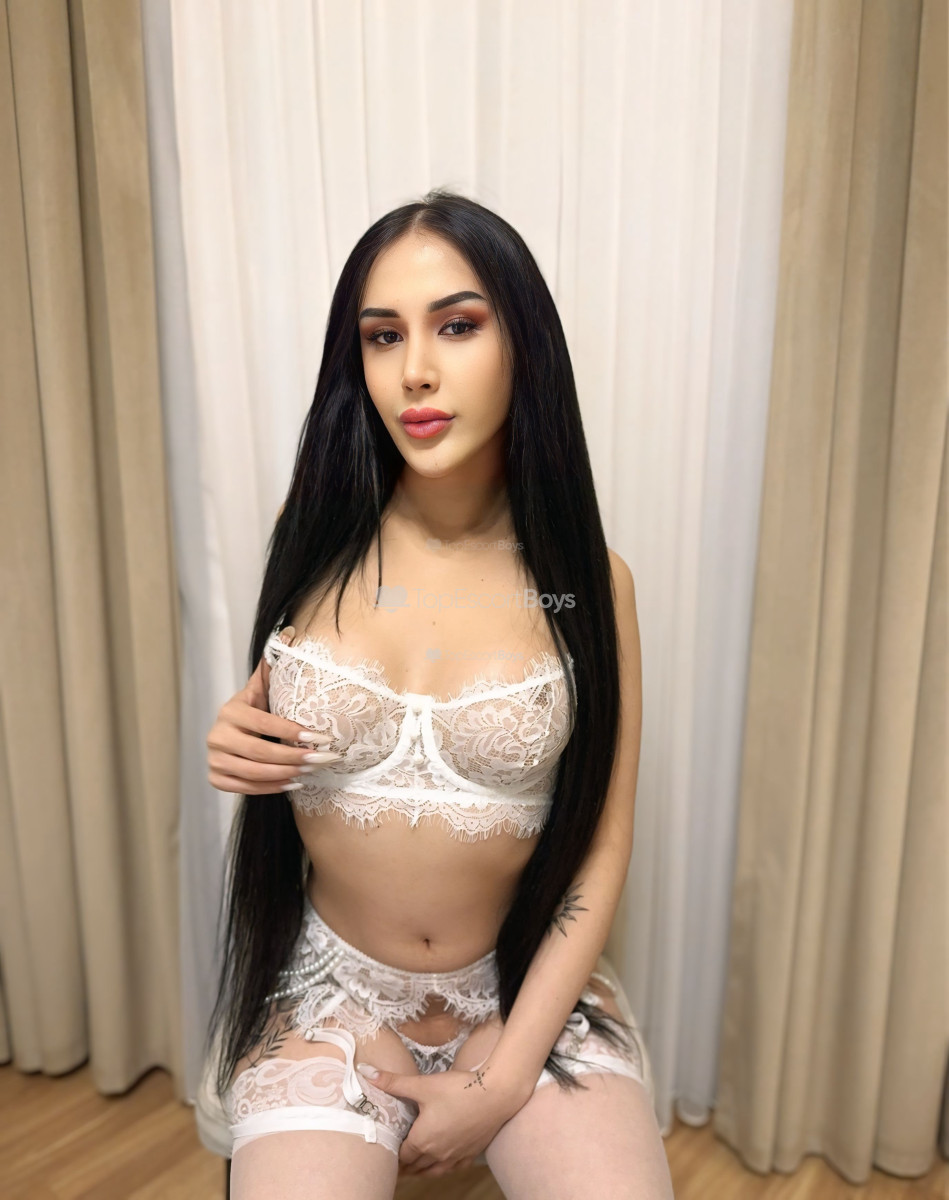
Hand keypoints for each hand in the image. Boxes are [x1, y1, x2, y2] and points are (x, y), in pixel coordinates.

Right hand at [206, 655, 341, 793]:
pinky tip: (294, 783)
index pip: (264, 724)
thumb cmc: (258, 709)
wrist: (235, 733)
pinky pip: (245, 788)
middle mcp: (217, 735)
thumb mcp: (263, 688)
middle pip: (260, 752)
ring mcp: (214, 759)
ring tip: (312, 771)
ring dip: (286, 773)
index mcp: (230, 710)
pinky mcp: (216, 778)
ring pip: (253, 773)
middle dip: (294, 756)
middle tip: (321, 758)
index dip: (292, 732)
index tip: (320, 737)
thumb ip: (274, 666)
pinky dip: (272, 788)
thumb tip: (289, 632)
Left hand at [358, 1060, 529, 1177]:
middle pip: (415, 1167)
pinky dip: (442, 1167)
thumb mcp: (423, 1084)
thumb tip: (366, 1072)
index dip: (392, 1155)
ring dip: (421, 1170)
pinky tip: (443, 1161)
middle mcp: (437, 1154)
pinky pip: (452, 1169)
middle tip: (396, 1162)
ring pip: (433, 1172)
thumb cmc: (458, 1089)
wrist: (496, 1095)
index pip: (401, 1156)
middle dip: (404, 1165)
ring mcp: (455, 1157)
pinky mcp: (470, 1154)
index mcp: (422, 1140)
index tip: (386, 1153)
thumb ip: (394, 1082)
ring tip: (414, 1166)